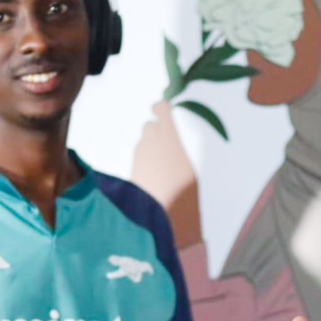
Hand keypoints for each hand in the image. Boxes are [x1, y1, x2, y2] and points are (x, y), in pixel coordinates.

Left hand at [130, 101, 201, 247]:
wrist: (157, 212)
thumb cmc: (181, 194)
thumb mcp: (188, 170)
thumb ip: (175, 149)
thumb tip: (167, 140)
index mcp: (170, 139)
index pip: (161, 109)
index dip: (161, 108)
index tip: (162, 110)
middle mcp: (152, 143)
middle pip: (150, 126)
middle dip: (156, 132)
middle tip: (167, 144)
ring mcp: (139, 155)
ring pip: (143, 141)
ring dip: (150, 147)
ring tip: (163, 164)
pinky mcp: (132, 167)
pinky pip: (139, 156)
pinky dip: (145, 160)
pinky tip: (154, 174)